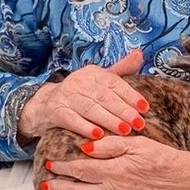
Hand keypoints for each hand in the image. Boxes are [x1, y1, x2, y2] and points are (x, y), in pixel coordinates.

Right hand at [19, 49, 148, 141]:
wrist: (44, 104)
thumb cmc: (80, 94)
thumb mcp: (99, 81)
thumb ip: (120, 71)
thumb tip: (139, 54)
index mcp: (93, 73)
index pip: (114, 83)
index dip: (130, 95)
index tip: (144, 108)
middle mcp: (79, 81)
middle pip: (104, 96)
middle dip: (123, 110)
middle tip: (138, 123)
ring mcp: (66, 96)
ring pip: (90, 108)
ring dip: (108, 120)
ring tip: (124, 130)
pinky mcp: (55, 111)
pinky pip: (71, 119)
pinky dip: (84, 127)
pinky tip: (97, 135)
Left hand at [40, 135, 189, 189]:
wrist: (183, 181)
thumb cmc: (161, 159)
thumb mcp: (137, 143)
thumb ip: (111, 145)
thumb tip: (86, 147)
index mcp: (114, 170)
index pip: (81, 169)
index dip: (63, 167)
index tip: (50, 164)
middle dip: (58, 188)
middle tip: (44, 185)